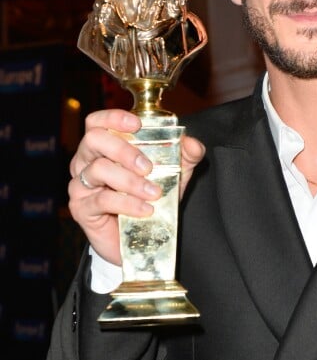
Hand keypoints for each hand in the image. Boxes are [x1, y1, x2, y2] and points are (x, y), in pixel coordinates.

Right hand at [69, 109, 205, 265]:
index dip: (113, 118)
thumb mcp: (173, 176)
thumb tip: (192, 143)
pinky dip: (127, 203)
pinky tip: (146, 209)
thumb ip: (185, 157)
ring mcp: (81, 185)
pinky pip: (102, 199)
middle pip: (94, 140)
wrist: (140, 241)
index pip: (97, 122)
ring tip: (153, 193)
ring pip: (98, 169)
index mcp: (104, 148)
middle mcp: (87, 161)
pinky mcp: (82, 208)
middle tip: (148, 166)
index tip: (137, 125)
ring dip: (130, 180)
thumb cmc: (150, 201)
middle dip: (124, 149)